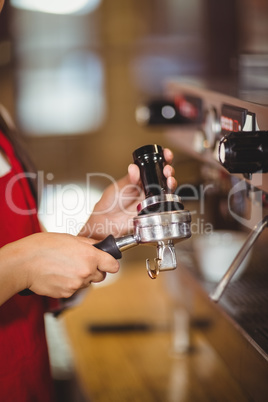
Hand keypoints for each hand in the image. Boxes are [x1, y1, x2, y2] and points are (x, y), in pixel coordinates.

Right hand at [0, 232, 118, 303]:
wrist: (25, 262)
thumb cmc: (43, 247)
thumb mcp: (70, 238)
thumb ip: (88, 244)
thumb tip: (99, 246)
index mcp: (90, 256)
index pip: (113, 265)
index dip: (111, 263)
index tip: (108, 262)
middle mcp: (86, 272)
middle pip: (101, 276)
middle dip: (94, 270)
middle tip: (81, 262)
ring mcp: (76, 285)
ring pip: (87, 283)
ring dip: (81, 277)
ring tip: (66, 267)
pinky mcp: (66, 294)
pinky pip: (74, 290)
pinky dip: (69, 284)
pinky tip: (59, 275)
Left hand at [81, 148, 176, 238]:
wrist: (107, 220)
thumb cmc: (110, 203)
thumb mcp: (118, 187)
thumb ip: (128, 179)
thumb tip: (134, 168)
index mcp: (139, 179)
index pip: (153, 166)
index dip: (161, 159)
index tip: (165, 154)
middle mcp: (146, 188)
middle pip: (163, 176)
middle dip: (169, 170)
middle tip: (167, 169)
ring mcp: (151, 199)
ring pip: (166, 188)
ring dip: (171, 182)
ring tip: (169, 179)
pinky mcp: (152, 210)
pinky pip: (164, 204)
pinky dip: (169, 198)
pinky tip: (168, 194)